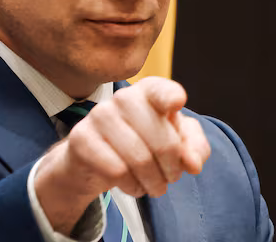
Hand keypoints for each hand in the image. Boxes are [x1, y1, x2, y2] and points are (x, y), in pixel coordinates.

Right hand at [33, 77, 211, 233]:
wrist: (94, 162)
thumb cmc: (141, 147)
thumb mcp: (175, 146)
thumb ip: (194, 149)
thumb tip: (192, 163)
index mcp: (148, 92)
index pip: (162, 90)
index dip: (171, 96)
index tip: (177, 105)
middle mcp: (122, 97)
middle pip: (161, 138)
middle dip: (172, 167)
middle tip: (171, 178)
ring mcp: (99, 115)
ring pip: (140, 158)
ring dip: (154, 182)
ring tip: (154, 186)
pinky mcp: (81, 138)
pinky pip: (117, 170)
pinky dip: (131, 185)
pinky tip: (131, 184)